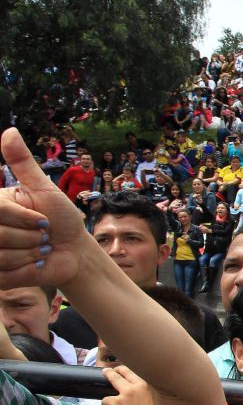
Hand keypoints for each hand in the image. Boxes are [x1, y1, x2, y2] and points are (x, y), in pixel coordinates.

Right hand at [0, 129, 86, 288]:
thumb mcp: (44, 188)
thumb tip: (9, 131)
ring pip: (2, 256)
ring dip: (30, 254)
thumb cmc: (61, 218)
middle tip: (43, 236)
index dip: (25, 218)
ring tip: (39, 250)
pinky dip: (28, 269)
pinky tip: (35, 264)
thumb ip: (23, 163)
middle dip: (31, 237)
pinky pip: (5, 274)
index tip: (43, 220)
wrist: (74, 251)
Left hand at [101, 366, 158, 404]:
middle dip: (108, 374)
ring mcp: (118, 401)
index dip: (120, 369)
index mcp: (142, 385)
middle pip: (113, 378)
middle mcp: (130, 390)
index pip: (127, 371)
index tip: (116, 369)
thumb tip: (128, 383)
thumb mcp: (152, 398)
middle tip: (105, 372)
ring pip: (106, 399)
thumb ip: (141, 389)